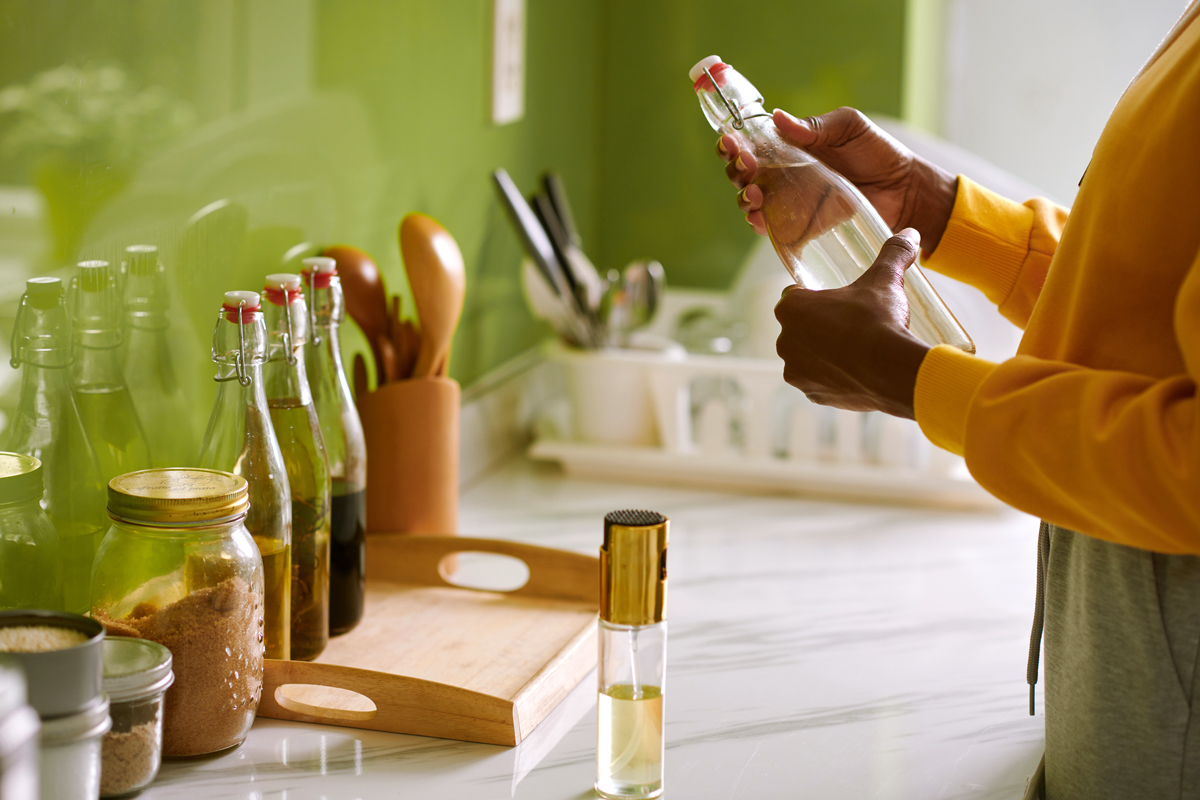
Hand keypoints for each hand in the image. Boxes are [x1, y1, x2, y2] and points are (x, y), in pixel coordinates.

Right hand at [717, 108, 957, 250]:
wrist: (903, 190)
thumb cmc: (878, 152)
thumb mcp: (849, 127)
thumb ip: (816, 125)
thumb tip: (777, 119)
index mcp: (789, 146)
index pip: (750, 143)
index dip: (734, 142)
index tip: (733, 141)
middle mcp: (782, 174)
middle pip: (742, 173)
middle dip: (735, 169)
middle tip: (747, 164)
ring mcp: (789, 201)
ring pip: (750, 201)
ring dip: (744, 197)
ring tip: (755, 194)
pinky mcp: (800, 226)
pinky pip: (771, 228)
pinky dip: (759, 224)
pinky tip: (760, 218)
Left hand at [774, 229, 930, 418]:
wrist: (892, 371)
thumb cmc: (879, 320)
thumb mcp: (885, 280)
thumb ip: (893, 253)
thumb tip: (910, 233)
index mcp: (791, 308)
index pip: (795, 296)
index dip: (815, 297)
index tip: (836, 301)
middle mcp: (784, 341)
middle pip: (800, 328)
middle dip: (819, 327)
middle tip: (851, 324)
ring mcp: (796, 371)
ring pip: (808, 357)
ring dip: (824, 354)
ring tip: (856, 350)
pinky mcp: (812, 395)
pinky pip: (819, 382)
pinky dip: (833, 378)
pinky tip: (856, 372)